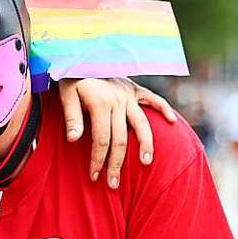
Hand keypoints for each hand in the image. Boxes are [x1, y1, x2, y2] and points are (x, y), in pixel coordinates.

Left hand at [58, 77, 176, 188]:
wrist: (81, 54)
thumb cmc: (71, 77)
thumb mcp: (65, 95)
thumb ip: (71, 117)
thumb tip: (74, 140)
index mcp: (100, 104)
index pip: (102, 140)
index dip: (98, 160)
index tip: (94, 176)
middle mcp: (118, 101)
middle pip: (121, 139)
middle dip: (117, 163)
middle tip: (113, 184)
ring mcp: (128, 95)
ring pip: (141, 124)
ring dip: (145, 144)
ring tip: (146, 162)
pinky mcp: (134, 89)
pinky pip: (153, 99)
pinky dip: (164, 109)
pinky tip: (172, 123)